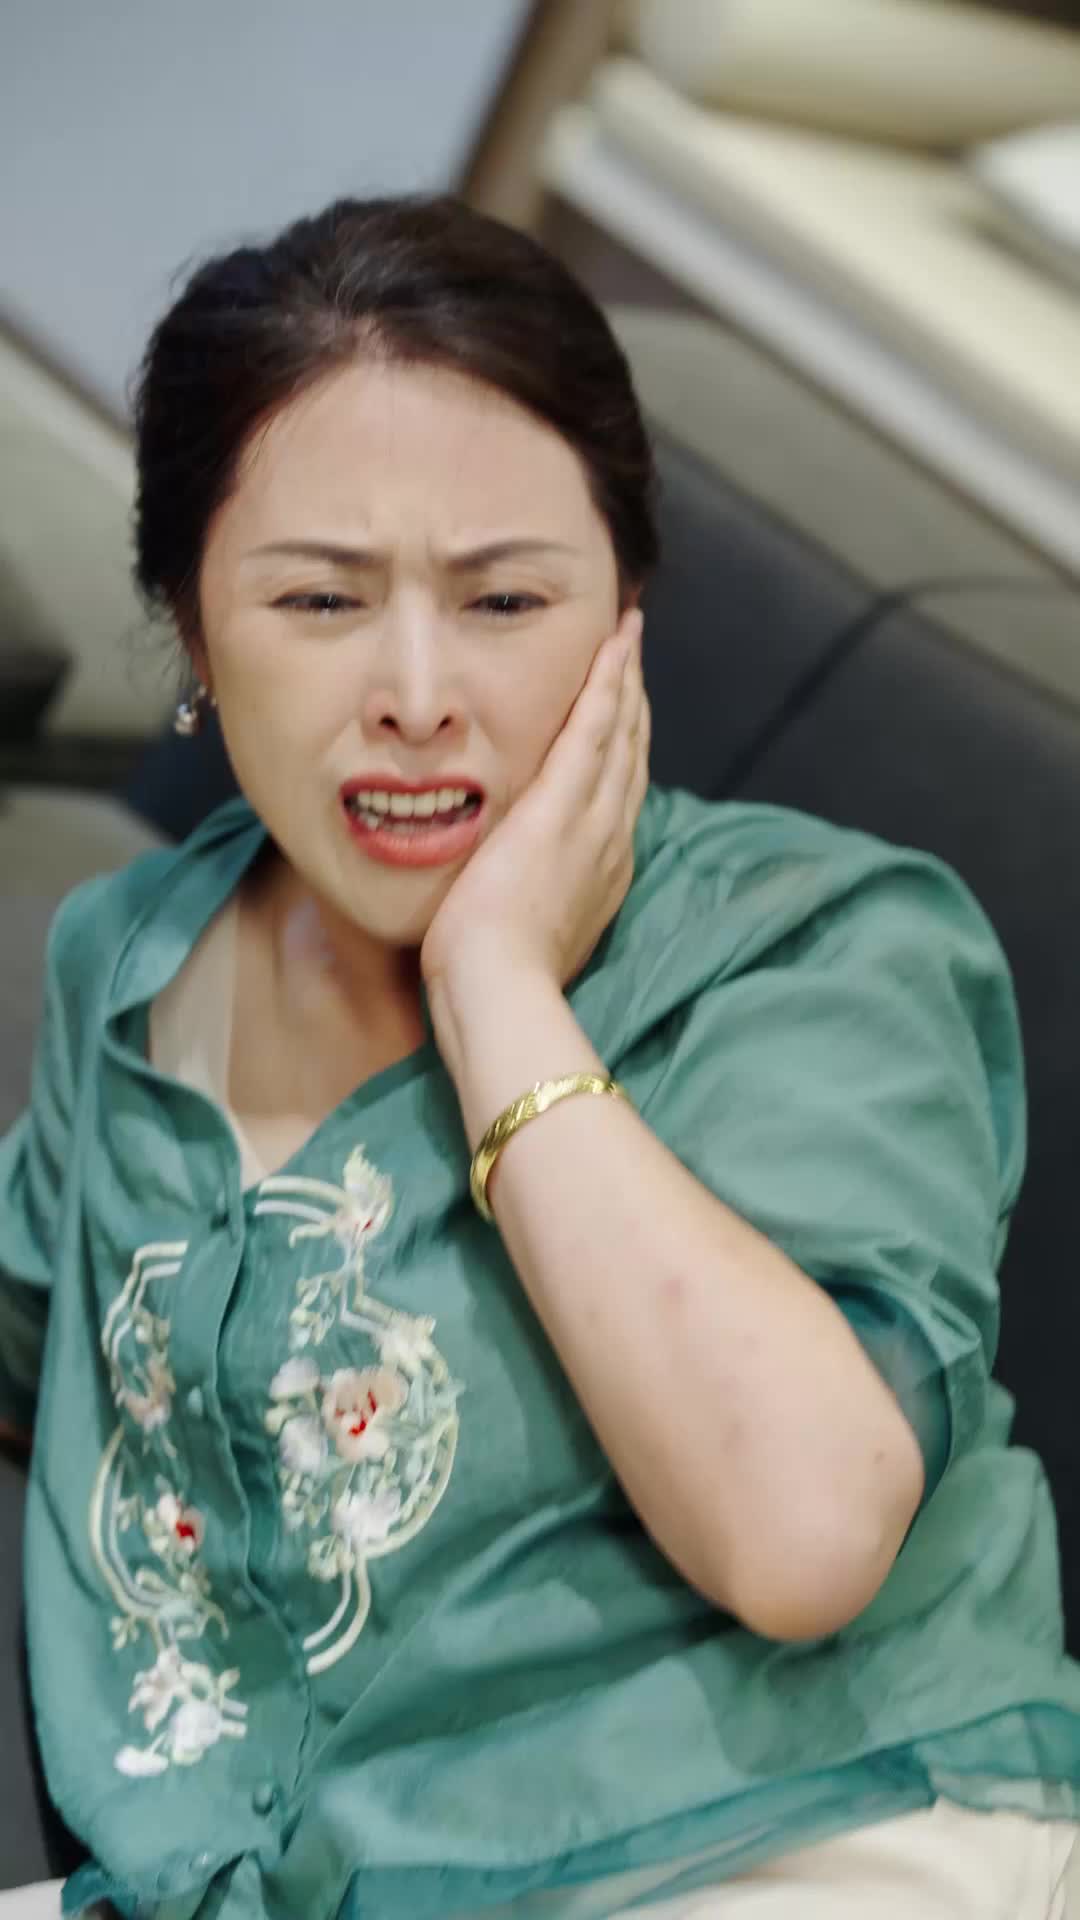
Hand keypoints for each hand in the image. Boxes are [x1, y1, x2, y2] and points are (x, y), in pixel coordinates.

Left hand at [421, 607, 648, 999]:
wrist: (499, 993)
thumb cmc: (495, 982)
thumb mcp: (526, 940)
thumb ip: (529, 907)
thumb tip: (513, 897)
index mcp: (600, 872)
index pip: (617, 795)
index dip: (623, 748)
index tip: (623, 714)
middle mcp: (609, 841)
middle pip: (630, 756)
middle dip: (632, 702)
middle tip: (632, 652)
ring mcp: (592, 821)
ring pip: (620, 733)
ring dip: (625, 680)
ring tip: (627, 635)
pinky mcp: (560, 806)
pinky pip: (594, 729)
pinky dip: (607, 684)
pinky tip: (613, 645)